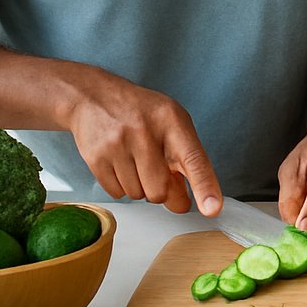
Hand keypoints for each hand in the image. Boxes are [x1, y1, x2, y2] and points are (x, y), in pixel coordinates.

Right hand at [64, 75, 220, 215]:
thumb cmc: (140, 113)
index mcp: (172, 121)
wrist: (94, 97)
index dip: (204, 186)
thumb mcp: (171, 123)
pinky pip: (116, 193)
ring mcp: (118, 144)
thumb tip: (183, 203)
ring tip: (134, 161)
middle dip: (161, 192)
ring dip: (139, 187)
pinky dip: (121, 186)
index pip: (193, 159)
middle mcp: (145, 131)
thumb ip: (184, 158)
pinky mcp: (96, 157)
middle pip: (160, 190)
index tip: (212, 209)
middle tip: (157, 174)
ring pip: (137, 194)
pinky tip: (120, 164)